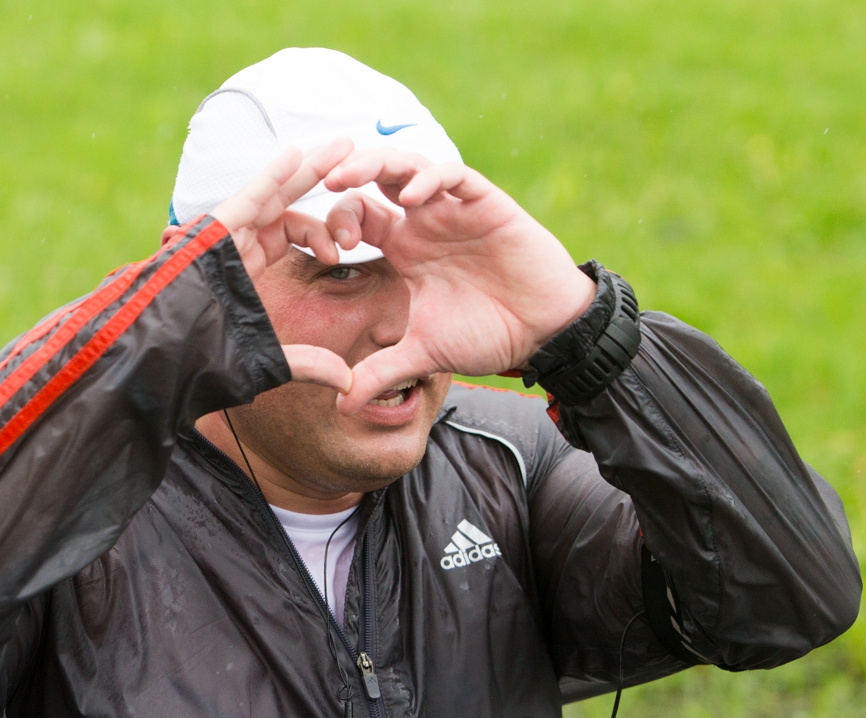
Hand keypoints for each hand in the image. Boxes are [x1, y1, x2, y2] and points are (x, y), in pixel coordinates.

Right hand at [211, 142, 356, 393]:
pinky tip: (297, 156)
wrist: (164, 360)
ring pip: (271, 193)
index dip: (320, 233)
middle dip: (318, 177)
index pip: (290, 231)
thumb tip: (349, 383)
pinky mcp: (212, 233)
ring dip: (306, 169)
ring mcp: (222, 235)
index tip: (340, 253)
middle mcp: (235, 243)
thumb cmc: (203, 362)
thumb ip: (310, 364)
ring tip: (341, 147)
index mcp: (246, 264)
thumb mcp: (271, 360)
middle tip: (352, 155)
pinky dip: (271, 177)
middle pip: (284, 202)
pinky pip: (247, 199)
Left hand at [320, 150, 597, 412]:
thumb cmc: (488, 335)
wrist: (543, 332)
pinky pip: (455, 177)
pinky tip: (411, 197)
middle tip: (321, 184)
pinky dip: (431, 180)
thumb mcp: (423, 354)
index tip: (331, 250)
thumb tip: (341, 405)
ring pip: (410, 166)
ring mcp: (455, 210)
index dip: (337, 222)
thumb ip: (381, 372)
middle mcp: (425, 222)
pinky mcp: (487, 204)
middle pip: (377, 177)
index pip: (360, 215)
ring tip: (351, 174)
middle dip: (346, 174)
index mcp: (405, 248)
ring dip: (378, 163)